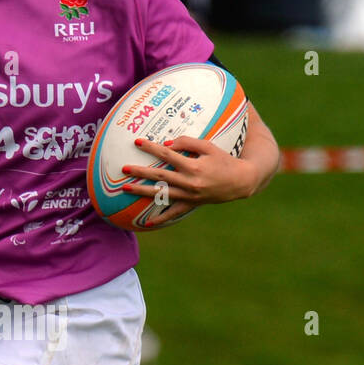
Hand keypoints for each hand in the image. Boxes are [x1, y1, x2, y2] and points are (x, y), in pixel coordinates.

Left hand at [120, 134, 253, 227]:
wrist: (240, 181)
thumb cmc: (224, 160)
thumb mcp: (209, 146)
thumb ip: (188, 143)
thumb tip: (166, 144)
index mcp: (193, 167)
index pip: (167, 155)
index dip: (152, 148)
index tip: (138, 142)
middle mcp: (189, 183)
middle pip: (160, 177)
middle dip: (140, 172)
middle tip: (123, 169)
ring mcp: (190, 196)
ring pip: (162, 194)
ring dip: (142, 192)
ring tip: (125, 189)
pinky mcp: (192, 204)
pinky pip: (174, 213)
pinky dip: (161, 218)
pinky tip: (147, 222)